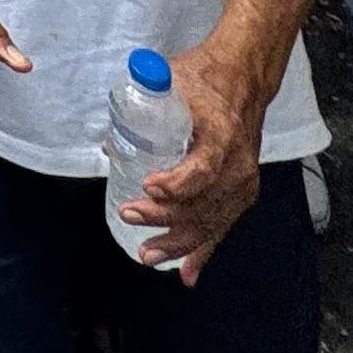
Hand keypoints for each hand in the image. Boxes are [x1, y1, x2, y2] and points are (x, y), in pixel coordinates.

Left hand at [119, 34, 275, 279]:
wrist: (244, 80)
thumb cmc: (205, 79)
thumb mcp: (172, 79)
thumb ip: (140, 103)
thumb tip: (108, 142)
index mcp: (223, 134)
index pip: (203, 169)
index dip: (176, 184)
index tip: (148, 186)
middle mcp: (238, 165)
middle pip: (203, 202)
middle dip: (164, 216)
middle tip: (130, 214)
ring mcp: (243, 183)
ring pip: (210, 222)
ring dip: (178, 242)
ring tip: (147, 254)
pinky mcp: (243, 194)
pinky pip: (222, 228)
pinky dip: (203, 252)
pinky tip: (187, 274)